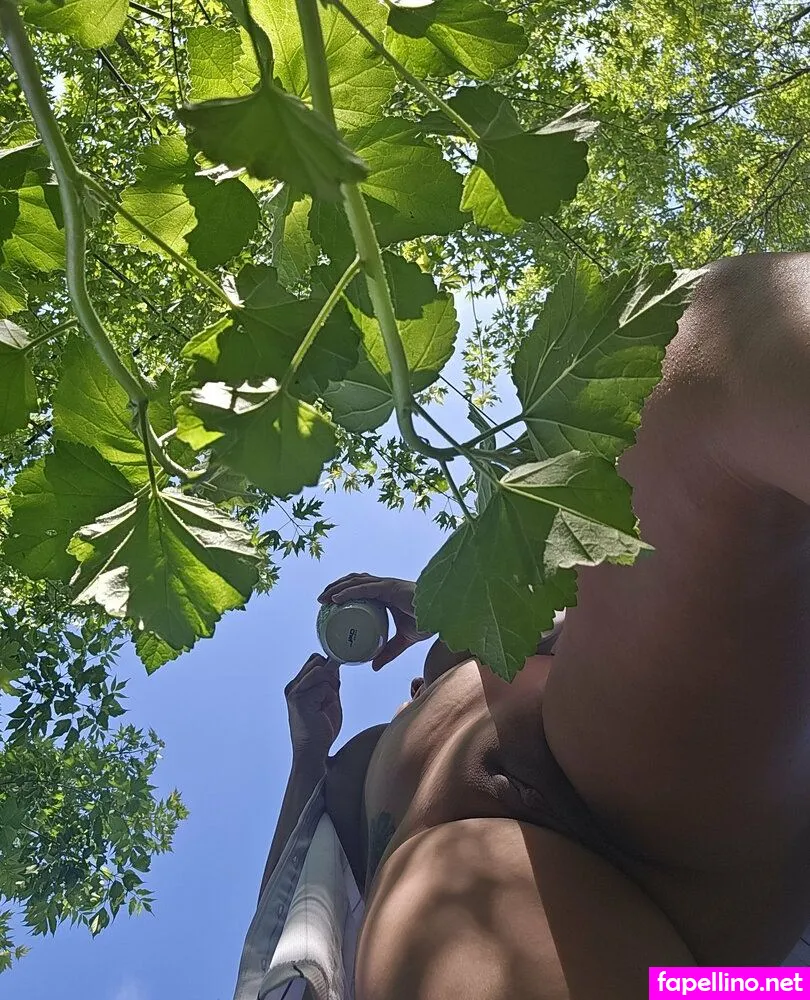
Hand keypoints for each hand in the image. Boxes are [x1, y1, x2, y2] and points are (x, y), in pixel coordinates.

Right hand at [284, 653, 342, 764]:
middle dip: (330, 675)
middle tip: (330, 697)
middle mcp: (293, 686)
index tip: (333, 685)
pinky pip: (324, 687)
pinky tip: (322, 711)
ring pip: (321, 671)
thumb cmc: (322, 728)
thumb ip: (330, 681)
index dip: (328, 668)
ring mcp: (294, 692)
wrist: (313, 752)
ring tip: (326, 704)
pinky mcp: (300, 700)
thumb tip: (335, 663)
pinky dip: (330, 697)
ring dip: (330, 687)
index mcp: (297, 685)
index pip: (314, 660)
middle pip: (317, 661)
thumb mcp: (329, 698)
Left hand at [317, 572, 434, 670]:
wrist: (444, 616)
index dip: (343, 590)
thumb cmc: (426, 623)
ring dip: (336, 587)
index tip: (328, 602)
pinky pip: (364, 588)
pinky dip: (348, 592)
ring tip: (323, 599)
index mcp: (385, 594)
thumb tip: (373, 666)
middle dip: (335, 587)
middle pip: (353, 581)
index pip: (359, 586)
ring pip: (355, 581)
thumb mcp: (403, 641)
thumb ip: (389, 652)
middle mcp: (384, 585)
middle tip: (321, 602)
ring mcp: (387, 585)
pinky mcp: (390, 588)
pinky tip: (336, 598)